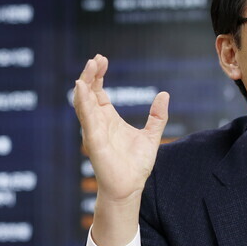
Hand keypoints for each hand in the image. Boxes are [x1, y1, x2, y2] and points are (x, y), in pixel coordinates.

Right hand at [74, 54, 168, 245]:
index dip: (98, 76)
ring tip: (88, 68)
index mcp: (109, 119)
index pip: (98, 92)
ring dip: (84, 84)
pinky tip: (82, 88)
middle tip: (96, 58)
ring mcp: (94, 131)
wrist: (131, 187)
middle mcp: (98, 123)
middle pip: (88, 93)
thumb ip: (157, 116)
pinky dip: (83, 103)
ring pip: (83, 103)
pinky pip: (86, 119)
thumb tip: (164, 94)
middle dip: (90, 75)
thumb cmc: (137, 165)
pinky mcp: (94, 141)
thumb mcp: (152, 135)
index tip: (102, 59)